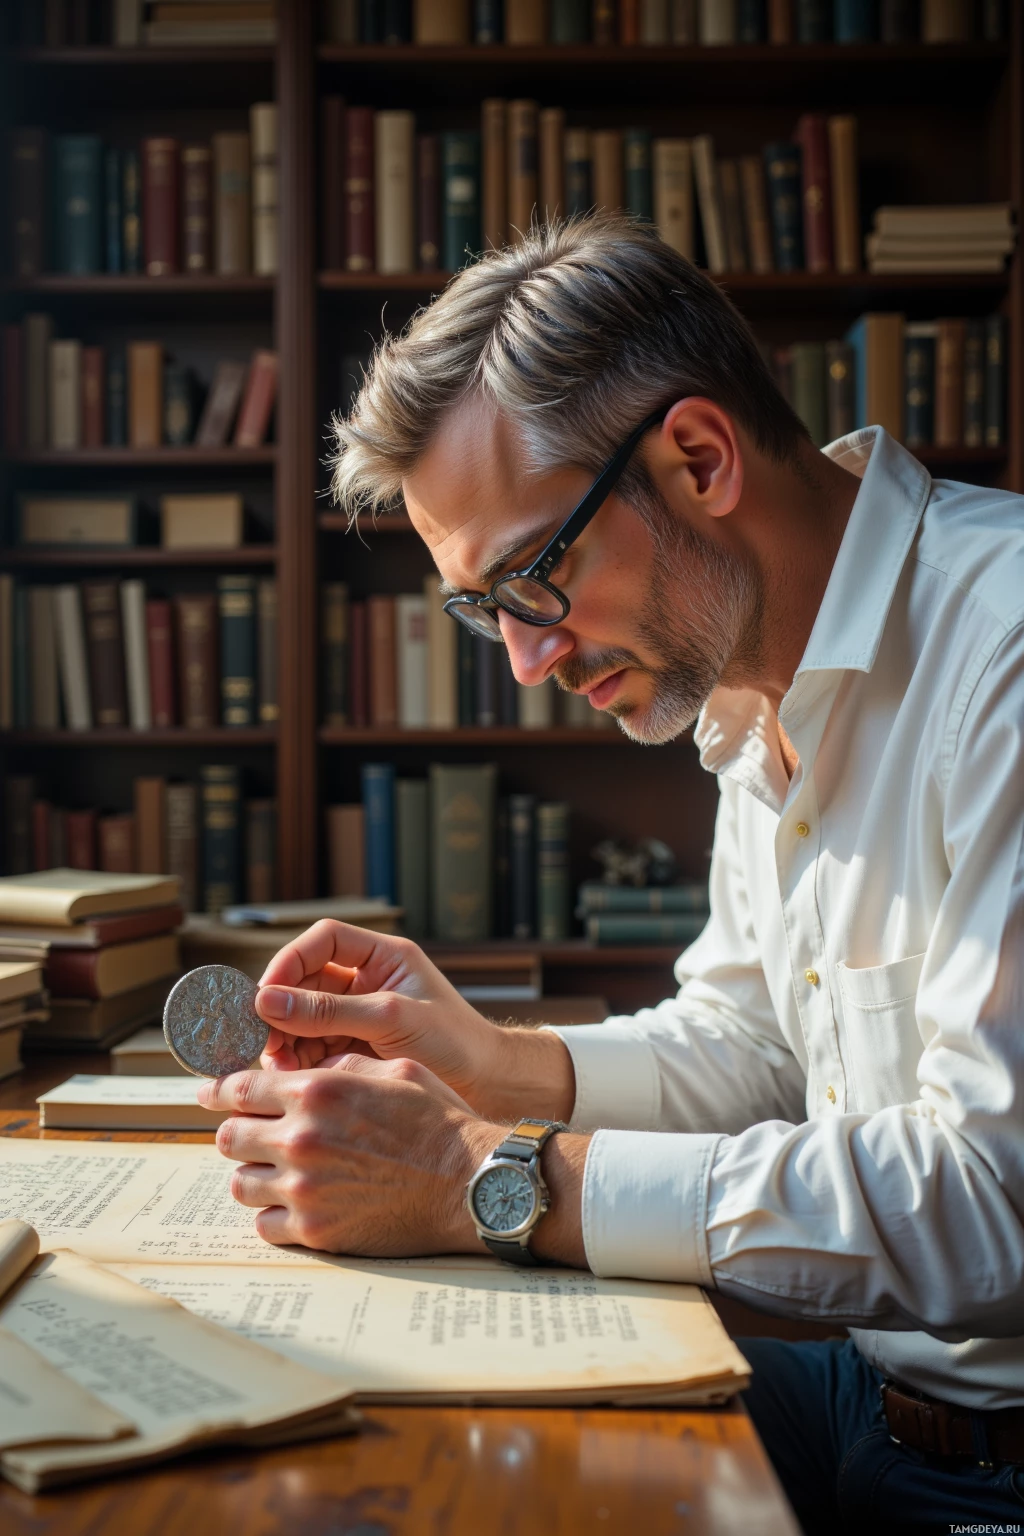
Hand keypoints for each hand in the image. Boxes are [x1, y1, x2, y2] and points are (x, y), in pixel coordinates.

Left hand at [199, 1053, 502, 1255]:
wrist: (468, 1183)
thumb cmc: (438, 1122)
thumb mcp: (393, 1068)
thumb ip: (341, 1063)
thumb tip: (307, 1067)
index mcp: (317, 1091)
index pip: (239, 1088)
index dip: (219, 1090)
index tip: (209, 1094)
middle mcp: (301, 1138)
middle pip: (229, 1136)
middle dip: (240, 1131)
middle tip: (255, 1135)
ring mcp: (303, 1189)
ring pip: (239, 1182)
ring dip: (254, 1174)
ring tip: (277, 1171)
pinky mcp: (315, 1231)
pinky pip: (264, 1225)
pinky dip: (273, 1215)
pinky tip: (294, 1205)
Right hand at [253, 920, 575, 1122]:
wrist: (488, 1088)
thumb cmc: (455, 1044)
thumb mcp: (390, 1020)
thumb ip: (329, 1011)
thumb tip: (267, 1000)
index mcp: (382, 957)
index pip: (322, 940)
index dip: (289, 961)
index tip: (266, 994)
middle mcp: (367, 980)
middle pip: (305, 980)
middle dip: (281, 1008)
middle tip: (264, 1039)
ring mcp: (358, 1015)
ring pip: (303, 1016)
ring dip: (286, 1038)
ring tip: (279, 1065)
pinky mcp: (354, 1048)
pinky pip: (314, 1046)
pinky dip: (300, 1060)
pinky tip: (295, 1077)